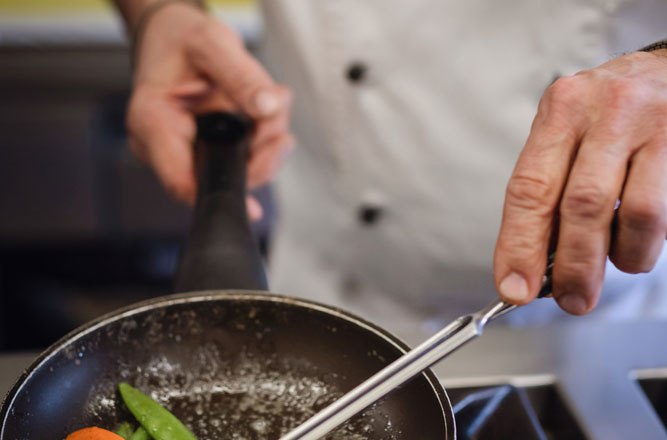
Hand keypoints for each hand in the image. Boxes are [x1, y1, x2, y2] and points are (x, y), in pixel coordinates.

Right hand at [126, 2, 293, 219]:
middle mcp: (168, 145)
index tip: (253, 208)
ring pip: (241, 167)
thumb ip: (241, 76)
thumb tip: (268, 108)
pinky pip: (246, 157)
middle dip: (259, 153)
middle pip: (220, 176)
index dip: (219, 194)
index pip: (181, 180)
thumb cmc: (179, 40)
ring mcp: (190, 151)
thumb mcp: (211, 43)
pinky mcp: (210, 149)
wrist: (170, 37)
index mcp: (153, 121)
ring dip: (267, 140)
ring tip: (271, 102)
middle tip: (275, 119)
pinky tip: (266, 109)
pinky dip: (265, 136)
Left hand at [494, 49, 666, 313]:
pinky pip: (664, 212)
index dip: (519, 245)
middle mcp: (605, 112)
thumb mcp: (569, 134)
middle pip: (580, 204)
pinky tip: (637, 244)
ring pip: (633, 213)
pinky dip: (646, 243)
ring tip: (616, 266)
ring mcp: (653, 124)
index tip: (513, 286)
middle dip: (573, 265)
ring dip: (619, 257)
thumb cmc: (608, 114)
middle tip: (571, 300)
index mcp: (560, 111)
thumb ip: (550, 189)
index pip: (529, 188)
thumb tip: (535, 263)